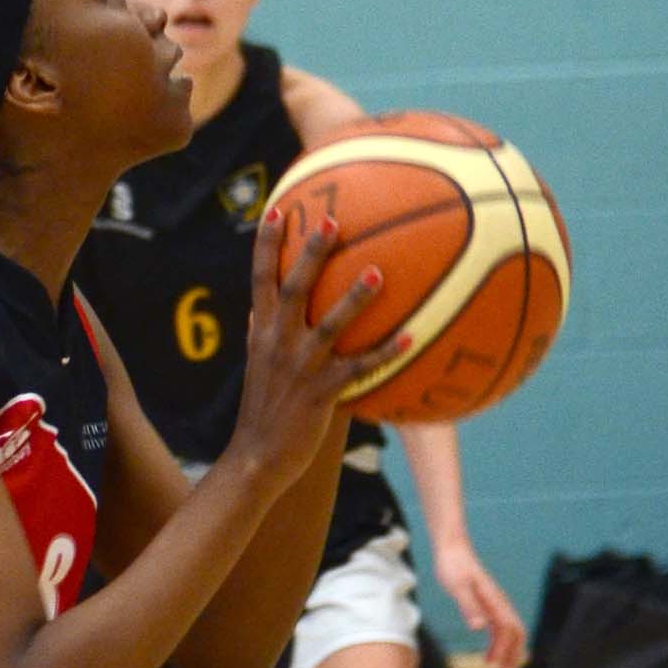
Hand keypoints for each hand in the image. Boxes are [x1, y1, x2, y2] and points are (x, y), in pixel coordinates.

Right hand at [227, 208, 406, 487]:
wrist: (256, 458)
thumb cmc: (262, 410)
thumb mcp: (255, 364)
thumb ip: (260, 333)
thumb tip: (259, 308)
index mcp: (261, 333)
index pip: (260, 279)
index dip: (267, 245)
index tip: (276, 209)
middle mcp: (277, 343)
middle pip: (294, 289)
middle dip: (311, 254)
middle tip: (331, 221)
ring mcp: (300, 367)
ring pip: (329, 326)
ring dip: (353, 298)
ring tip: (377, 272)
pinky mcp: (321, 394)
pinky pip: (359, 369)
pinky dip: (385, 353)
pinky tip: (412, 338)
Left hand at [435, 544, 524, 667]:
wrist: (452, 550)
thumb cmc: (454, 567)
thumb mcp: (458, 587)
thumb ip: (469, 606)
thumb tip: (479, 627)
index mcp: (495, 601)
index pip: (508, 629)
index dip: (505, 648)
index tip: (495, 665)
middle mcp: (499, 603)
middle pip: (515, 632)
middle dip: (513, 653)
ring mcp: (494, 603)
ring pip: (508, 631)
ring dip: (506, 650)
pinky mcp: (486, 603)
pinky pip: (499, 626)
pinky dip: (498, 642)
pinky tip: (489, 652)